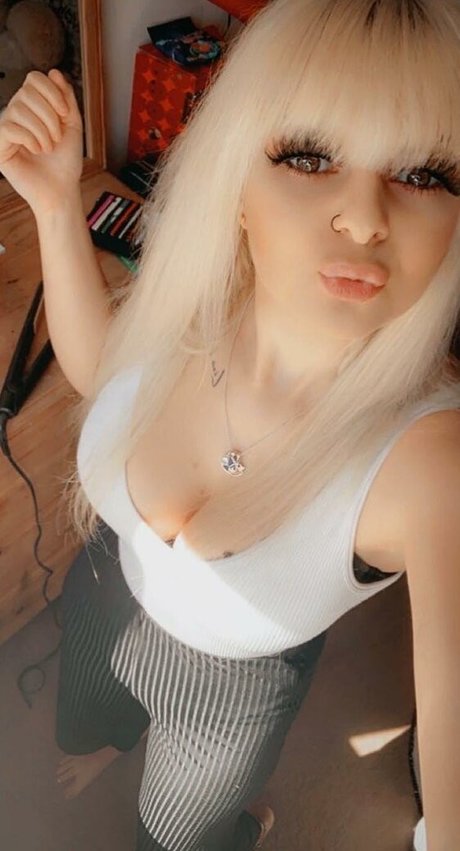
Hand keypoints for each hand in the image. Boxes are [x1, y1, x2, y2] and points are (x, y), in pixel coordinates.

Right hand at [0, 68, 83, 215]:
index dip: (51, 91)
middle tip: (56, 139)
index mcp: (34, 106)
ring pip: (17, 108)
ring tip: (47, 148)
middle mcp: (17, 112)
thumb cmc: (66, 161)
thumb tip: (53, 71)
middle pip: (26, 91)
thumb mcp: (73, 125)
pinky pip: (8, 126)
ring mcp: (6, 127)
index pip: (34, 78)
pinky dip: (28, 138)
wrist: (61, 190)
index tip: (65, 114)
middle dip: (49, 115)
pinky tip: (36, 151)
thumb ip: (66, 98)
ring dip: (41, 130)